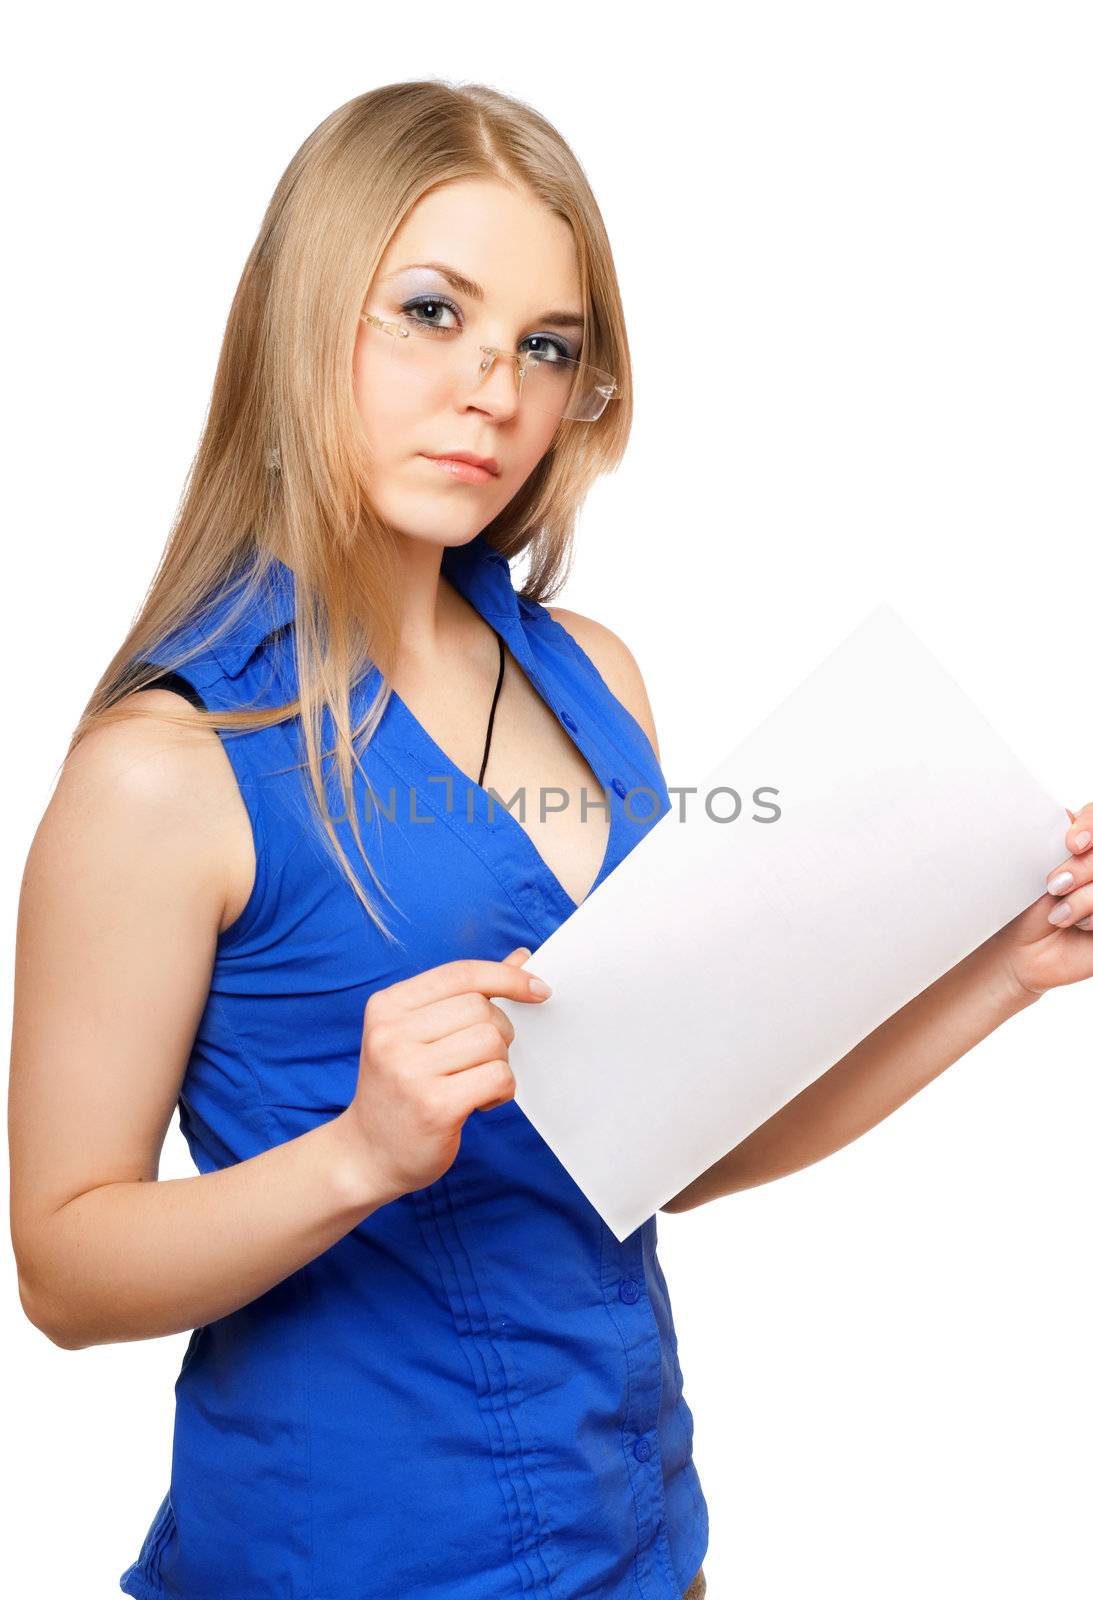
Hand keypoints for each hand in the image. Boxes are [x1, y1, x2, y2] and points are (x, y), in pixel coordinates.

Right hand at [344, 948, 550, 1202]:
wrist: (367, 1154)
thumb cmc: (402, 1088)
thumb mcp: (419, 1034)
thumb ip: (467, 994)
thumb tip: (521, 957)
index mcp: (386, 1006)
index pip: (460, 974)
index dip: (506, 977)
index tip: (537, 990)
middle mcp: (391, 1034)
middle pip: (481, 1008)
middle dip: (498, 1032)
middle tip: (480, 1060)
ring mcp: (410, 1071)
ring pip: (492, 1041)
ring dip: (499, 1063)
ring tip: (476, 1083)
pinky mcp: (434, 1106)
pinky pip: (497, 1077)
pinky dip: (502, 1089)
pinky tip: (481, 1102)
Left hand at [990, 804, 1092, 999]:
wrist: (1021, 950)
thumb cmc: (1024, 904)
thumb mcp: (1032, 864)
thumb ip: (1048, 835)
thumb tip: (1061, 815)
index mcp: (1084, 839)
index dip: (1091, 826)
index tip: (1072, 844)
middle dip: (1083, 867)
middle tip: (1055, 885)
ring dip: (1085, 898)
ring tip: (1059, 915)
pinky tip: (1080, 926)